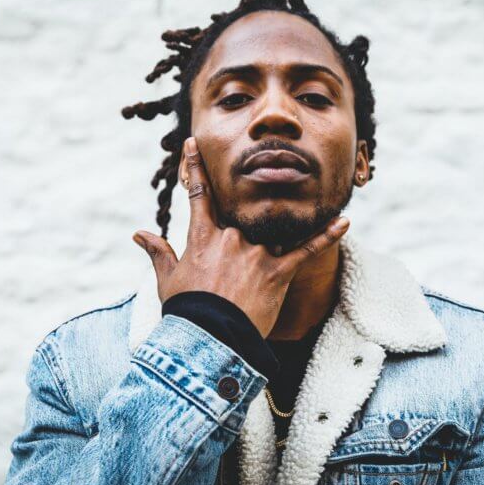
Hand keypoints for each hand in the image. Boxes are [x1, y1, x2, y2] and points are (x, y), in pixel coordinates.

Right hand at [131, 136, 349, 337]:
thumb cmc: (186, 312)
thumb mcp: (168, 280)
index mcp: (202, 237)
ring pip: (272, 231)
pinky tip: (345, 221)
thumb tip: (138, 233)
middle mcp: (230, 238)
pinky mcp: (277, 272)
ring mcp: (256, 254)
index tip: (194, 144)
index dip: (195, 168)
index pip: (199, 195)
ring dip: (278, 231)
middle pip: (241, 216)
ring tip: (291, 222)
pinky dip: (326, 236)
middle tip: (245, 230)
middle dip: (243, 225)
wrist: (208, 340)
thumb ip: (158, 252)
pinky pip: (306, 250)